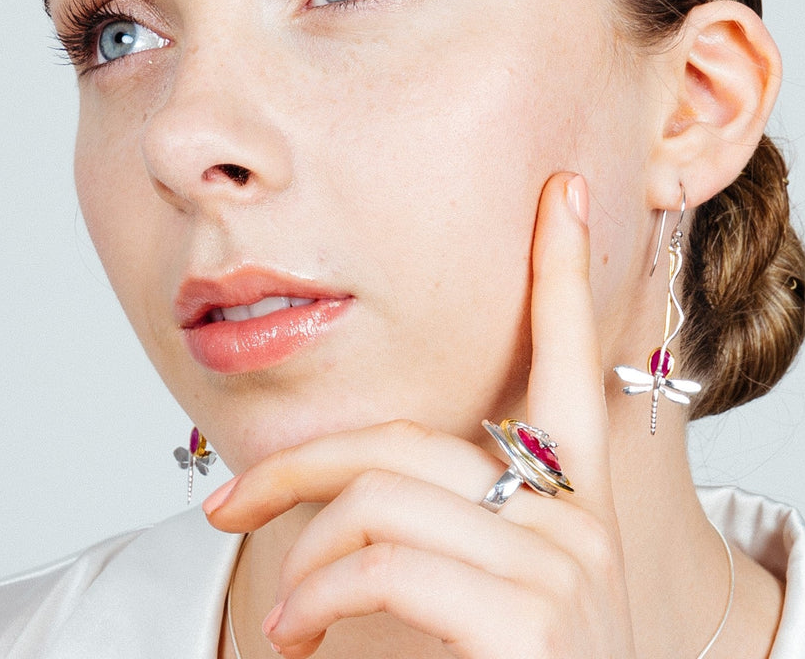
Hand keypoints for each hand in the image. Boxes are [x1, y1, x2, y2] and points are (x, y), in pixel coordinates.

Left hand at [204, 173, 634, 657]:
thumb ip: (459, 521)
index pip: (572, 358)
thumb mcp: (497, 593)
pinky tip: (304, 641)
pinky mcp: (528, 617)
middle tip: (225, 506)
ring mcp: (560, 564)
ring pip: (382, 495)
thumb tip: (369, 486)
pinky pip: (382, 558)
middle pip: (408, 440)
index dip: (565, 268)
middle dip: (299, 466)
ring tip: (286, 619)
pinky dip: (316, 595)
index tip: (564, 190)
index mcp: (576, 499)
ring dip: (301, 556)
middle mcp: (579, 517)